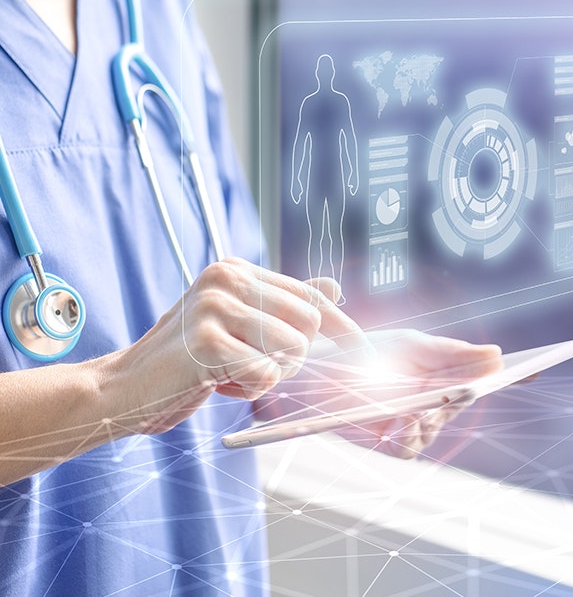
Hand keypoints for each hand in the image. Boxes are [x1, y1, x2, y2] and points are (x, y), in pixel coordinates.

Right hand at [109, 258, 365, 434]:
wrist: (123, 388)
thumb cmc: (186, 361)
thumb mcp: (238, 325)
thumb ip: (283, 305)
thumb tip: (334, 286)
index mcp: (236, 269)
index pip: (312, 295)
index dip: (343, 327)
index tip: (363, 352)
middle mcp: (227, 277)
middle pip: (311, 322)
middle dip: (294, 356)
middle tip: (255, 366)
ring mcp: (215, 306)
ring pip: (294, 348)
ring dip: (272, 373)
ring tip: (232, 372)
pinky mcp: (207, 341)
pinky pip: (267, 373)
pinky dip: (252, 388)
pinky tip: (219, 383)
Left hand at [255, 329, 502, 458]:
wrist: (313, 368)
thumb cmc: (365, 353)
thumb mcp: (414, 346)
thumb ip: (454, 354)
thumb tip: (500, 356)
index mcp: (444, 376)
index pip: (484, 378)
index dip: (514, 376)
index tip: (536, 368)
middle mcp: (431, 403)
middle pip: (460, 404)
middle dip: (462, 396)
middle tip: (465, 388)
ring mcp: (409, 424)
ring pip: (435, 430)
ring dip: (431, 418)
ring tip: (422, 407)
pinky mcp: (384, 441)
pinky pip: (407, 446)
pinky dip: (408, 434)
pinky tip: (403, 418)